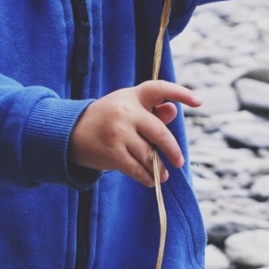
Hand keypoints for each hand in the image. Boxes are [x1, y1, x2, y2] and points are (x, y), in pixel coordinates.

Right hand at [70, 80, 199, 185]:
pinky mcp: (113, 152)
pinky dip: (147, 177)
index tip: (198, 103)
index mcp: (132, 96)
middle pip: (159, 132)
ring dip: (158, 168)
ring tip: (163, 174)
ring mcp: (118, 132)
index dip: (180, 93)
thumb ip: (151, 110)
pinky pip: (137, 168)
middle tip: (179, 162)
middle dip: (172, 150)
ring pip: (149, 154)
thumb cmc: (106, 119)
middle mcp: (125, 111)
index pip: (159, 89)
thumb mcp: (126, 108)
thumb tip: (173, 111)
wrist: (70, 132)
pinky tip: (150, 180)